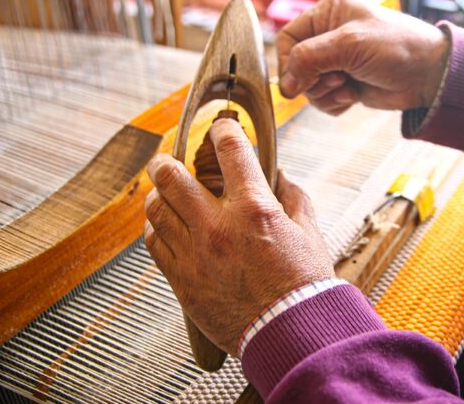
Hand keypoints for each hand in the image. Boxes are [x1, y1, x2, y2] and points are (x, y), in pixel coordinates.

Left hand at [144, 119, 334, 355]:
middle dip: (166, 161)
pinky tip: (164, 228)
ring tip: (163, 194)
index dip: (221, 129)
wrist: (291, 333)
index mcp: (253, 208)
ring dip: (158, 195)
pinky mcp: (183, 282)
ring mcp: (196, 254)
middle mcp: (218, 226)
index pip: (228, 149)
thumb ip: (293, 197)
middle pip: (171, 176)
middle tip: (167, 160)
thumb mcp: (308, 232)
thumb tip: (279, 175)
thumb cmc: (304, 286)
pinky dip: (156, 229)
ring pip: (155, 209)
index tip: (219, 128)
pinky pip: (155, 244)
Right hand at [277, 0, 449, 114]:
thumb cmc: (397, 47)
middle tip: (337, 79)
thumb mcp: (349, 45)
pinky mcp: (346, 84)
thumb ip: (310, 59)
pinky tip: (354, 96)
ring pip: (308, 87)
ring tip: (349, 87)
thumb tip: (284, 85)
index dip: (288, 61)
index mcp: (328, 13)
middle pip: (295, 67)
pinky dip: (335, 103)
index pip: (288, 38)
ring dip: (325, 94)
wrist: (430, 75)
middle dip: (313, 80)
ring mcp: (338, 62)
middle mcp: (330, 36)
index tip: (297, 80)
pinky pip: (323, 100)